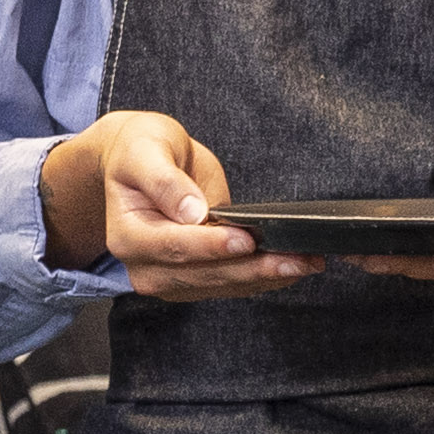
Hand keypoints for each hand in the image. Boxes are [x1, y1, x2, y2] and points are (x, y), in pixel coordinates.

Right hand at [62, 112, 295, 296]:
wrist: (139, 162)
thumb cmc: (141, 150)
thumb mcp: (147, 150)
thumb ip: (166, 181)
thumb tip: (192, 212)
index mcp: (128, 235)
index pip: (174, 246)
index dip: (212, 245)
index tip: (247, 239)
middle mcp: (143, 266)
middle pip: (204, 274)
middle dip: (253, 268)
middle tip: (296, 259)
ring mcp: (168, 278)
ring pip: (222, 284)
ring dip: (266, 277)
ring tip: (306, 262)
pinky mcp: (191, 280)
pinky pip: (229, 284)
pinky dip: (262, 277)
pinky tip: (291, 267)